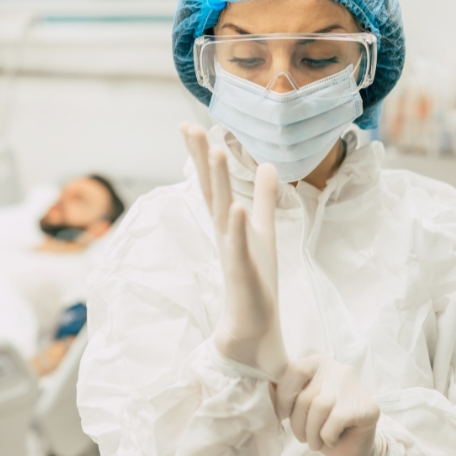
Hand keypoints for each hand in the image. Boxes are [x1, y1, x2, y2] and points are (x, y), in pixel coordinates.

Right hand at [180, 122, 288, 378]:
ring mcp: (232, 253)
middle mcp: (225, 234)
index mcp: (228, 223)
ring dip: (218, 184)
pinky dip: (236, 228)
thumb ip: (263, 197)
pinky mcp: (243, 274)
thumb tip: (268, 164)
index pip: (212, 183)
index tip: (190, 126)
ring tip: (215, 152)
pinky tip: (236, 208)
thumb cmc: (256, 281)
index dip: (201, 156)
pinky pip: (238, 247)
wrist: (254, 329)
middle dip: (200, 160)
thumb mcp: (263, 230)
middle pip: (209, 190)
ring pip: (222, 212)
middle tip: (188, 128)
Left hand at [274, 354, 380, 455]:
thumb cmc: (321, 424)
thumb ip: (288, 391)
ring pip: (319, 407)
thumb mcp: (300, 403)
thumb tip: (267, 388)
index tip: (283, 415)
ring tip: (314, 442)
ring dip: (311, 433)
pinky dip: (327, 436)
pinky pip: (335, 420)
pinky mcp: (368, 407)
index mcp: (318, 363)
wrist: (352, 448)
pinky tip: (331, 439)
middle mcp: (338, 369)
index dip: (283, 396)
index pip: (294, 370)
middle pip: (306, 394)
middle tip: (302, 437)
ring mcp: (355, 387)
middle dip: (298, 423)